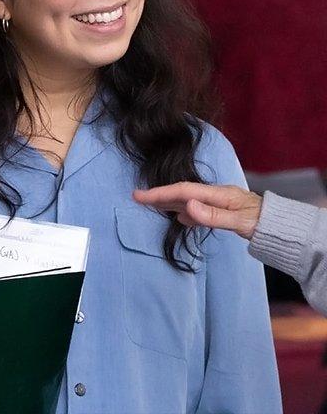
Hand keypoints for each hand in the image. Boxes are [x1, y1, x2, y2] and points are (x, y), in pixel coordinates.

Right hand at [133, 182, 262, 239]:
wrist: (280, 225)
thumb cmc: (262, 223)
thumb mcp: (239, 221)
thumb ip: (212, 215)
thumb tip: (186, 206)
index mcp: (216, 194)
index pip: (182, 191)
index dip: (160, 193)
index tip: (140, 196)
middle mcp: (214, 194)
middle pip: (181, 193)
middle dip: (158, 195)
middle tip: (136, 197)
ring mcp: (217, 201)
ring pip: (187, 200)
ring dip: (168, 202)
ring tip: (151, 204)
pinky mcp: (220, 210)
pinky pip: (196, 208)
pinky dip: (182, 211)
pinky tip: (178, 216)